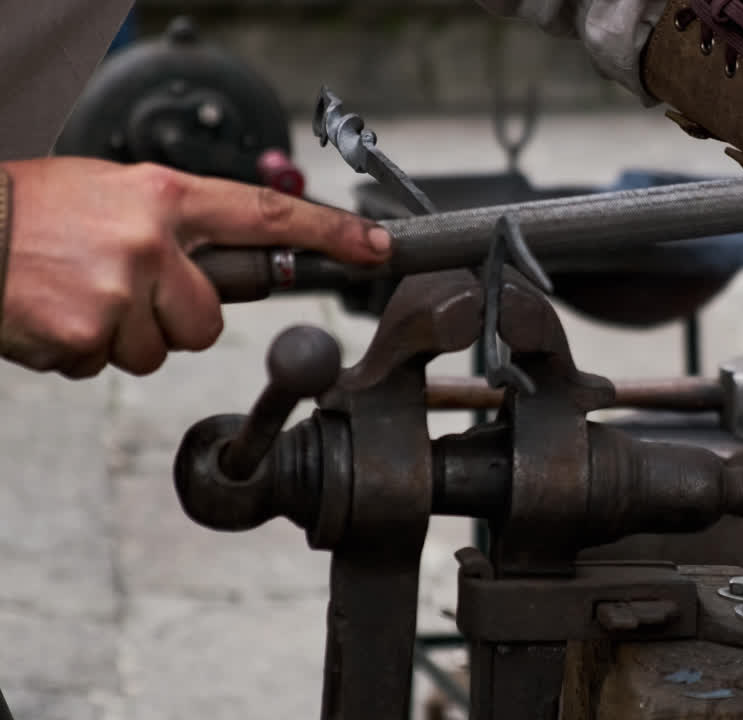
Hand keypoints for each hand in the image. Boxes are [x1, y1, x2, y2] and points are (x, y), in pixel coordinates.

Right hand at [0, 157, 389, 377]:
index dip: (328, 234)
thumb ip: (172, 226)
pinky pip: (104, 366)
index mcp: (163, 196)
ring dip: (117, 337)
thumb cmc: (29, 211)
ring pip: (155, 350)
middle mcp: (151, 242)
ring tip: (71, 295)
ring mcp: (121, 291)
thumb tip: (220, 269)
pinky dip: (76, 351)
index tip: (375, 248)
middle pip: (208, 322)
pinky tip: (47, 313)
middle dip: (169, 321)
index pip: (268, 215)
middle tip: (116, 291)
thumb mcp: (112, 194)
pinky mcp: (87, 335)